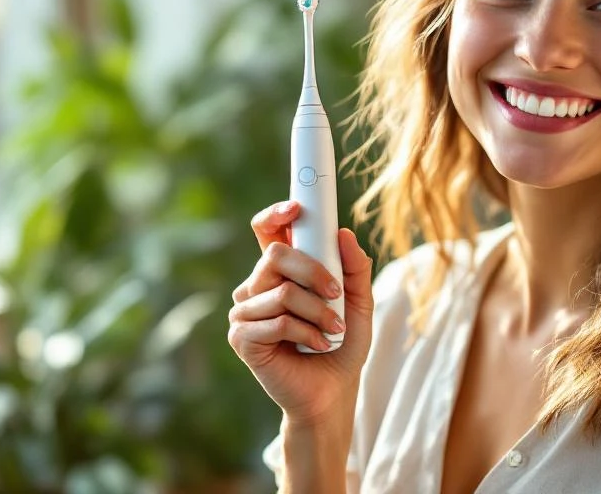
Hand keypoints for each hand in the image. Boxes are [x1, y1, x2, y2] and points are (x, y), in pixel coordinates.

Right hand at [228, 201, 373, 426]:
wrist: (333, 392)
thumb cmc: (342, 344)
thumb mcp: (359, 302)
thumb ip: (355, 268)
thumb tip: (344, 233)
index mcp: (281, 271)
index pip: (267, 231)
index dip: (275, 214)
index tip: (296, 207)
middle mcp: (258, 286)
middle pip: (275, 254)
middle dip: (314, 272)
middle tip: (337, 294)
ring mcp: (246, 311)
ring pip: (282, 291)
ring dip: (317, 312)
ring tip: (333, 331)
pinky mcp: (241, 337)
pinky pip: (276, 321)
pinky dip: (306, 333)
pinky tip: (317, 345)